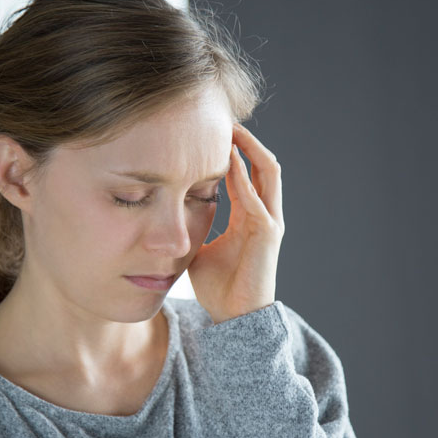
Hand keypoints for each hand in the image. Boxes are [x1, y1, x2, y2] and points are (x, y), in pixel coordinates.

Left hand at [187, 123, 284, 323]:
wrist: (233, 318)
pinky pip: (257, 198)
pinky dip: (244, 177)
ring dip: (250, 148)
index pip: (244, 173)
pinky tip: (228, 159)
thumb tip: (168, 212)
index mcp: (248, 216)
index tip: (208, 132)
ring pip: (268, 172)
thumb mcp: (200, 247)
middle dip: (245, 140)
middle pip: (262, 164)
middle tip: (224, 119)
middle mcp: (263, 214)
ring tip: (232, 128)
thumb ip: (193, 226)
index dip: (230, 151)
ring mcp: (269, 222)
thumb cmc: (218, 286)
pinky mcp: (269, 233)